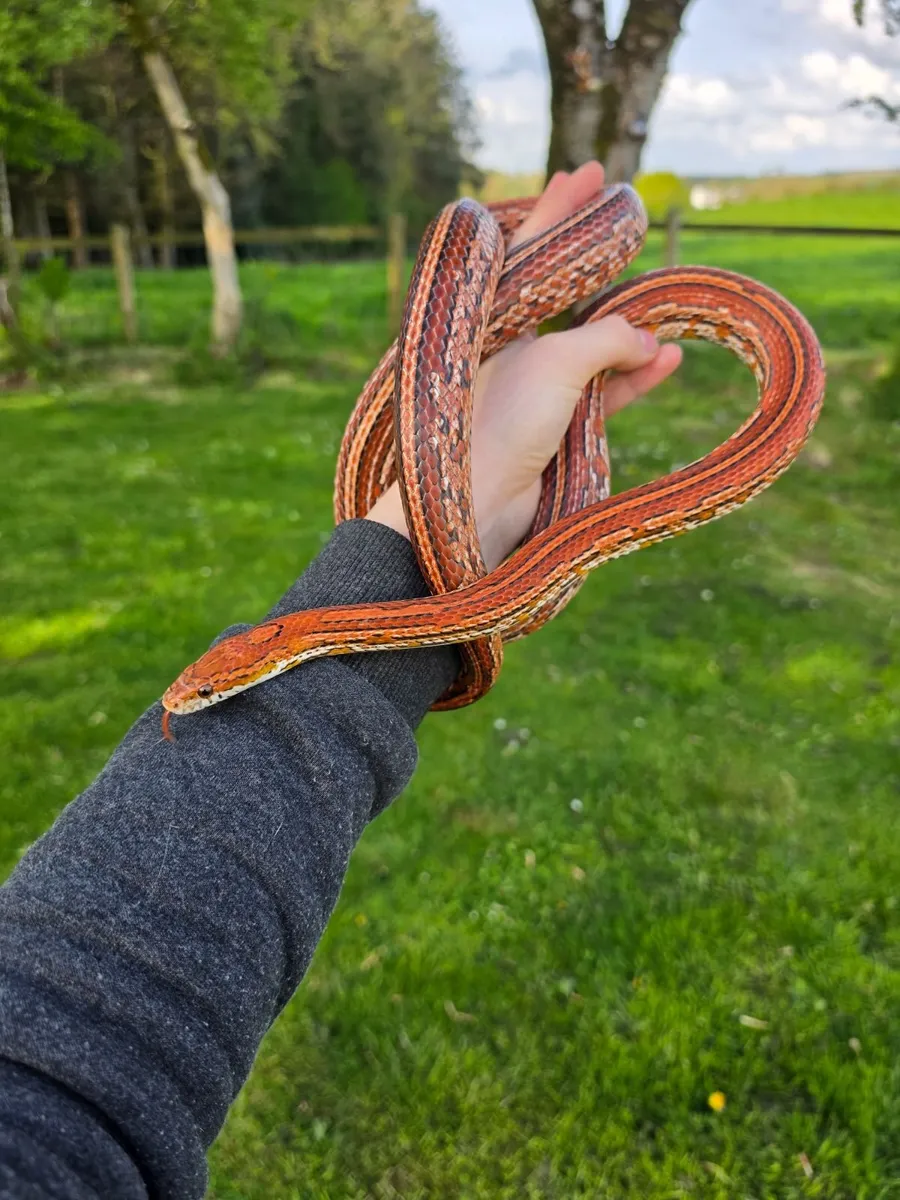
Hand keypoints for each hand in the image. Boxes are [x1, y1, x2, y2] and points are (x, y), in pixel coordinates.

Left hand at [365, 161, 682, 569]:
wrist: (475, 505)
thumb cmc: (501, 421)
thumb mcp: (557, 361)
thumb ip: (608, 338)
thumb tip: (650, 341)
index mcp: (492, 319)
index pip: (530, 247)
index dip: (561, 209)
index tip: (588, 174)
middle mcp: (509, 346)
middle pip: (561, 289)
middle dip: (597, 256)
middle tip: (625, 208)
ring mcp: (532, 385)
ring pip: (590, 344)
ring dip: (628, 328)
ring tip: (666, 302)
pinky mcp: (554, 427)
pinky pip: (603, 391)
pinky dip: (634, 378)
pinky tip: (668, 358)